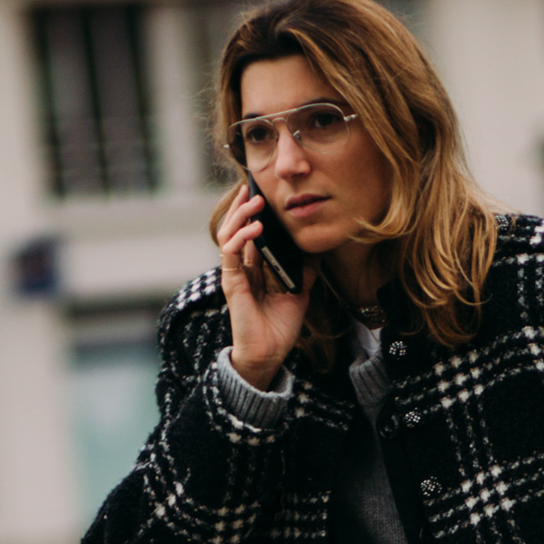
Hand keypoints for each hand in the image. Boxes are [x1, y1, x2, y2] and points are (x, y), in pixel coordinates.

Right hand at [218, 182, 314, 389]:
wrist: (269, 355)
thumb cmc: (279, 329)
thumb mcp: (298, 295)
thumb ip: (303, 273)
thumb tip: (315, 253)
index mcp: (253, 270)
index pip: (248, 235)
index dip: (252, 214)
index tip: (262, 194)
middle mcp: (240, 269)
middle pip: (234, 229)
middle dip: (242, 207)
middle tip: (253, 188)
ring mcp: (234, 274)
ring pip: (228, 235)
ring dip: (240, 215)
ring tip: (254, 200)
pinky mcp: (231, 282)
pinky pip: (231, 252)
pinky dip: (243, 237)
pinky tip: (256, 228)